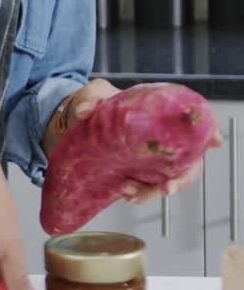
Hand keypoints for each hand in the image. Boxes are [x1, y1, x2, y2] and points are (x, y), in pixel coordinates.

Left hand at [47, 79, 223, 204]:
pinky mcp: (132, 171)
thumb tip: (86, 112)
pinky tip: (123, 194)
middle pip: (186, 163)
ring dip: (153, 192)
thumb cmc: (94, 102)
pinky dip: (138, 195)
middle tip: (166, 188)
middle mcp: (159, 142)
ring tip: (130, 192)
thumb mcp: (94, 94)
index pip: (191, 127)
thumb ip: (91, 100)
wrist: (75, 119)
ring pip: (166, 181)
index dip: (208, 134)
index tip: (214, 142)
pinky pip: (144, 188)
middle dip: (181, 180)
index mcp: (157, 118)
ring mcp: (147, 159)